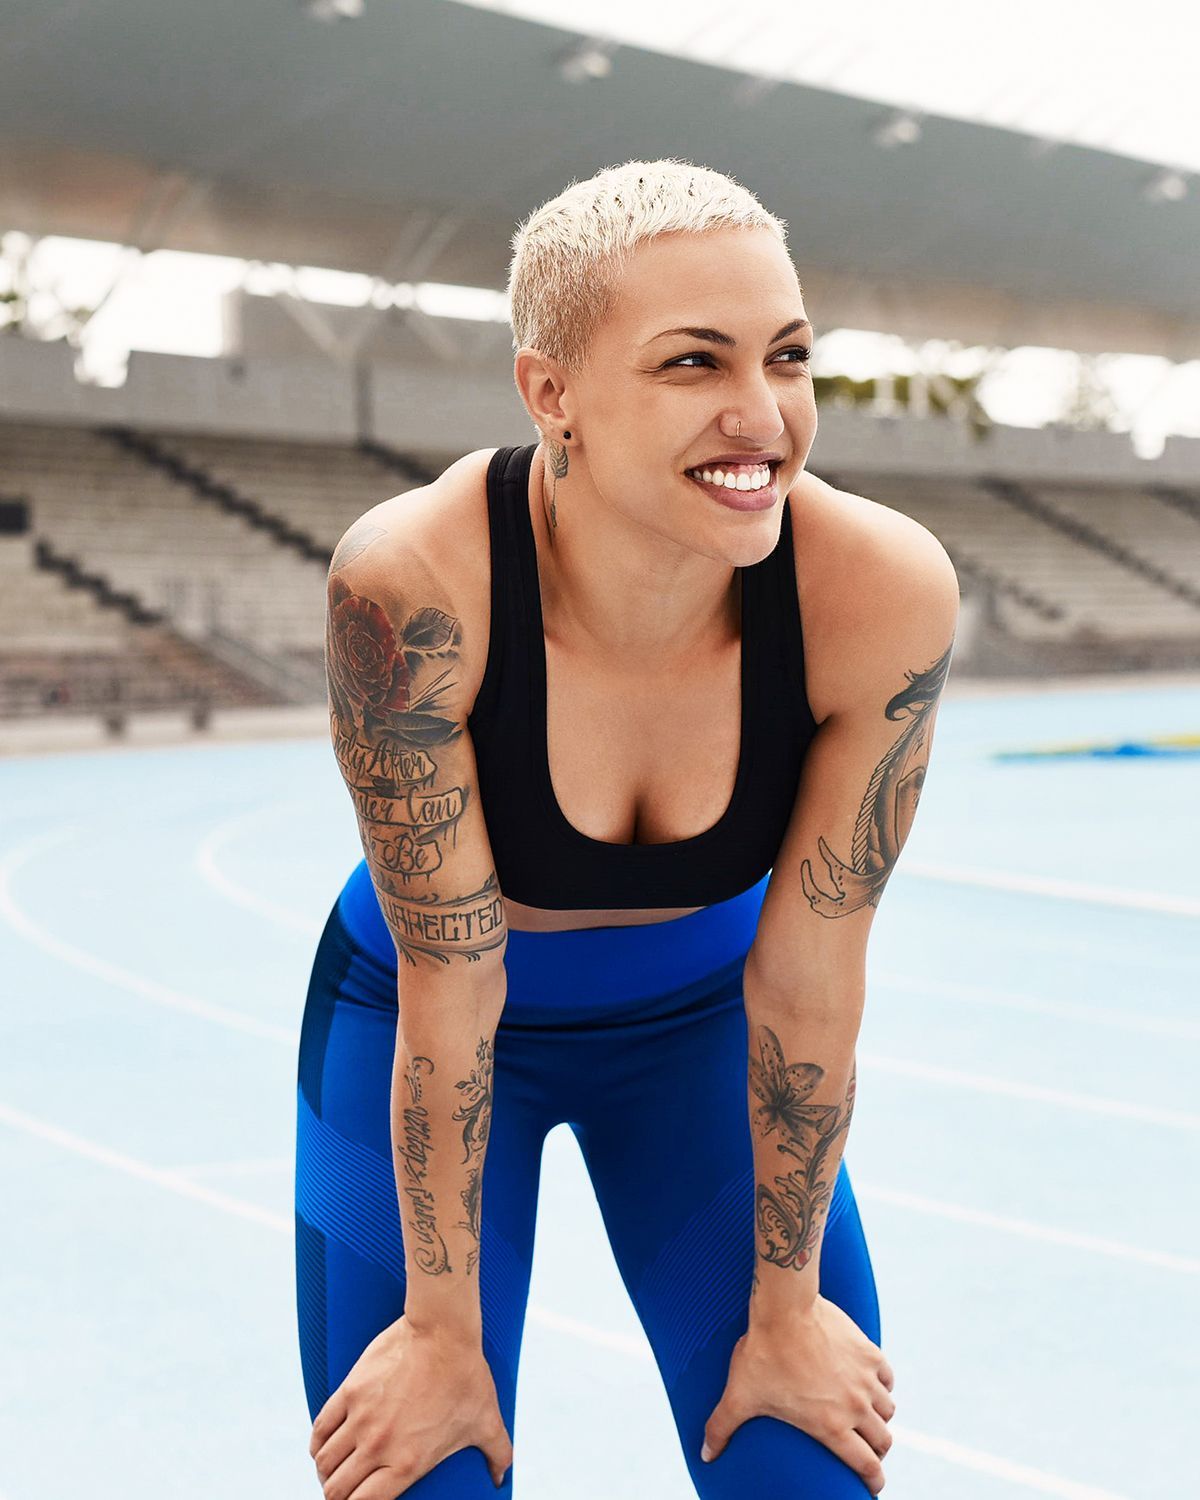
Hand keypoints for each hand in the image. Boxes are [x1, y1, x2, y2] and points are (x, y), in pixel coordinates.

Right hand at [309, 1315, 511, 1496]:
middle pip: (337, 1489)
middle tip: (344, 1493)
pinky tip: (320, 1449)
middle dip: (337, 1497)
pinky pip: (320, 1427)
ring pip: (324, 1461)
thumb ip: (497, 1454)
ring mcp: (360, 1418)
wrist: (443, 1330)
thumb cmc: (467, 1376)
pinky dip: (317, 1444)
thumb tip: (502, 1478)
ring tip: (332, 1473)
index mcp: (407, 1463)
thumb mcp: (486, 1421)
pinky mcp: (350, 1390)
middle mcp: (377, 1446)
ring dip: (325, 1472)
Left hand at [702, 1294, 894, 1493]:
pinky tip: (871, 1384)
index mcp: (831, 1426)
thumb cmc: (763, 1353)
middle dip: (878, 1452)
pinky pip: (887, 1377)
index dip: (874, 1482)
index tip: (873, 1486)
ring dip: (880, 1417)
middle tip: (867, 1451)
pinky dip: (883, 1385)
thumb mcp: (740, 1395)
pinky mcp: (868, 1352)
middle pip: (883, 1441)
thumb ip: (722, 1428)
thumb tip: (704, 1455)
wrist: (784, 1308)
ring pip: (888, 1409)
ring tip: (867, 1417)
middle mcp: (855, 1406)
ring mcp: (865, 1378)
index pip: (867, 1466)